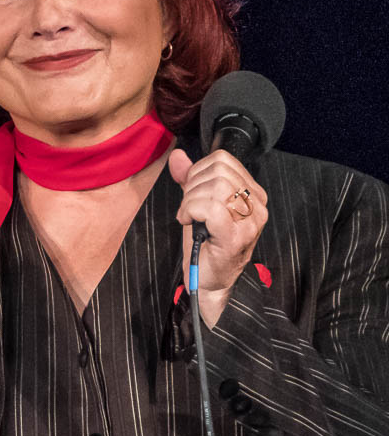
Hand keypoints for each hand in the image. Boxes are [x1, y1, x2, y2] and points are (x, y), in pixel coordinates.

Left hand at [169, 148, 269, 326]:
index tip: (192, 192)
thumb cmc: (206, 243)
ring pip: (214, 187)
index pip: (223, 159)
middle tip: (189, 207)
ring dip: (190, 200)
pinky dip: (191, 211)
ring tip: (189, 216)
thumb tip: (177, 156)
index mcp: (252, 193)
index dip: (198, 171)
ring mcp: (250, 221)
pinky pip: (210, 207)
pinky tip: (188, 222)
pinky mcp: (235, 236)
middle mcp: (257, 205)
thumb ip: (189, 178)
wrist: (210, 279)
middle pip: (217, 170)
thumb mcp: (197, 204)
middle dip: (192, 186)